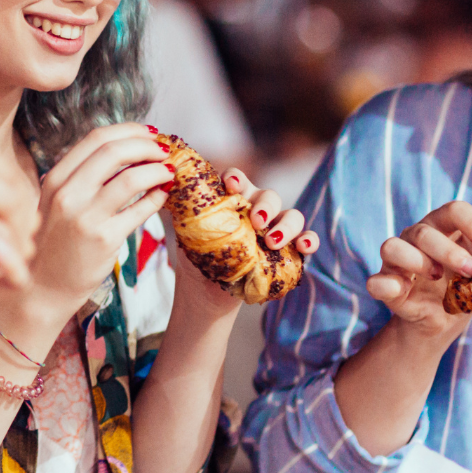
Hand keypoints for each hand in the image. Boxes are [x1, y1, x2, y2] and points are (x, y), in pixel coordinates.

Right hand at [22, 122, 171, 315]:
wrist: (42, 288)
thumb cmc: (54, 243)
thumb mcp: (56, 202)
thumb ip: (82, 177)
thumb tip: (125, 152)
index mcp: (56, 178)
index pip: (96, 138)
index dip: (129, 131)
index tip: (148, 134)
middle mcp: (67, 193)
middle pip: (115, 151)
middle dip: (147, 145)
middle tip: (163, 150)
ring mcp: (85, 216)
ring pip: (132, 178)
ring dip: (157, 170)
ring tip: (168, 172)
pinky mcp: (104, 240)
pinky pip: (140, 210)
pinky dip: (157, 198)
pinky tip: (161, 196)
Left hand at [170, 169, 322, 315]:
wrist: (205, 293)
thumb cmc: (197, 257)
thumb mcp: (186, 233)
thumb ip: (180, 210)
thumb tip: (162, 185)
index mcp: (232, 200)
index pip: (237, 181)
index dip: (236, 179)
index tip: (231, 186)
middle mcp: (256, 210)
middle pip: (269, 196)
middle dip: (265, 205)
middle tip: (255, 220)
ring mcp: (274, 230)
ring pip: (292, 215)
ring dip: (286, 225)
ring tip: (271, 241)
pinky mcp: (288, 252)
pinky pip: (306, 240)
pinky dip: (309, 240)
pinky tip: (305, 246)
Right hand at [365, 200, 471, 336]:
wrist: (441, 322)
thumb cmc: (463, 290)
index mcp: (443, 229)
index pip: (452, 210)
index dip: (471, 222)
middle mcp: (416, 239)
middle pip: (424, 231)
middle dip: (449, 251)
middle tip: (470, 271)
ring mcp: (396, 261)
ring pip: (393, 246)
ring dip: (418, 262)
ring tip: (436, 278)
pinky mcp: (385, 286)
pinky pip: (375, 281)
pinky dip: (386, 285)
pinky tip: (400, 291)